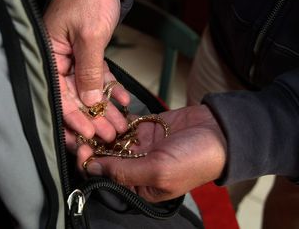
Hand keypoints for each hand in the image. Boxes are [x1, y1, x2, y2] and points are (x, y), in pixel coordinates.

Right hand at [44, 0, 129, 140]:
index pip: (58, 95)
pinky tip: (123, 101)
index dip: (74, 117)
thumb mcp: (89, 36)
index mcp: (49, 56)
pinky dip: (111, 89)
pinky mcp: (88, 55)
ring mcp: (73, 58)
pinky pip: (99, 78)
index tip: (90, 133)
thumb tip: (90, 103)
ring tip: (120, 125)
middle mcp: (58, 61)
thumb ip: (89, 72)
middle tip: (109, 136)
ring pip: (89, 91)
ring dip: (105, 109)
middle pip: (74, 98)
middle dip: (93, 118)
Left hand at [82, 105, 226, 201]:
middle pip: (105, 158)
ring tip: (86, 119)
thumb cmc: (196, 159)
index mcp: (140, 187)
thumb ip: (123, 172)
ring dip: (98, 131)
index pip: (106, 179)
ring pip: (111, 140)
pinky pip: (123, 125)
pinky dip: (112, 119)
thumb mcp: (158, 171)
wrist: (221, 132)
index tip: (81, 150)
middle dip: (90, 146)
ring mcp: (140, 147)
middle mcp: (137, 168)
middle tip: (78, 131)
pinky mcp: (145, 128)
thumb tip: (92, 169)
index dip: (90, 166)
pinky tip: (101, 111)